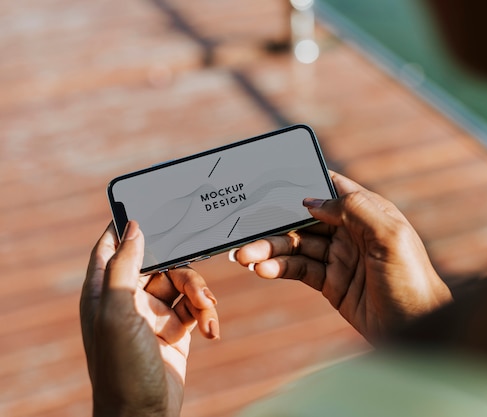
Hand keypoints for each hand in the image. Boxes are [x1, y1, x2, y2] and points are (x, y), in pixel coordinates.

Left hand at [80, 221, 218, 416]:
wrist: (145, 415)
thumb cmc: (122, 367)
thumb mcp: (118, 312)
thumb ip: (124, 266)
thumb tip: (133, 227)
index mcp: (104, 291)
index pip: (111, 246)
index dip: (126, 226)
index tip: (151, 208)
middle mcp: (128, 299)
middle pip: (160, 262)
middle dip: (184, 269)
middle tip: (197, 278)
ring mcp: (154, 314)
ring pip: (184, 284)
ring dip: (201, 295)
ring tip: (208, 313)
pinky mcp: (176, 330)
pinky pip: (196, 308)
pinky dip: (206, 314)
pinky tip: (211, 330)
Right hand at [232, 172, 451, 341]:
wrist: (418, 331)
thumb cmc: (412, 281)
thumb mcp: (390, 237)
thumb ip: (355, 209)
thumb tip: (313, 199)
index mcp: (369, 212)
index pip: (331, 187)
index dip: (303, 182)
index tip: (271, 182)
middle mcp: (352, 231)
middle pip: (306, 219)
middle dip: (276, 223)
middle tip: (245, 231)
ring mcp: (340, 257)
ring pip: (298, 246)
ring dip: (270, 249)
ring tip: (246, 257)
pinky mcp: (331, 283)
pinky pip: (300, 270)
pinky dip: (279, 268)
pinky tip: (263, 270)